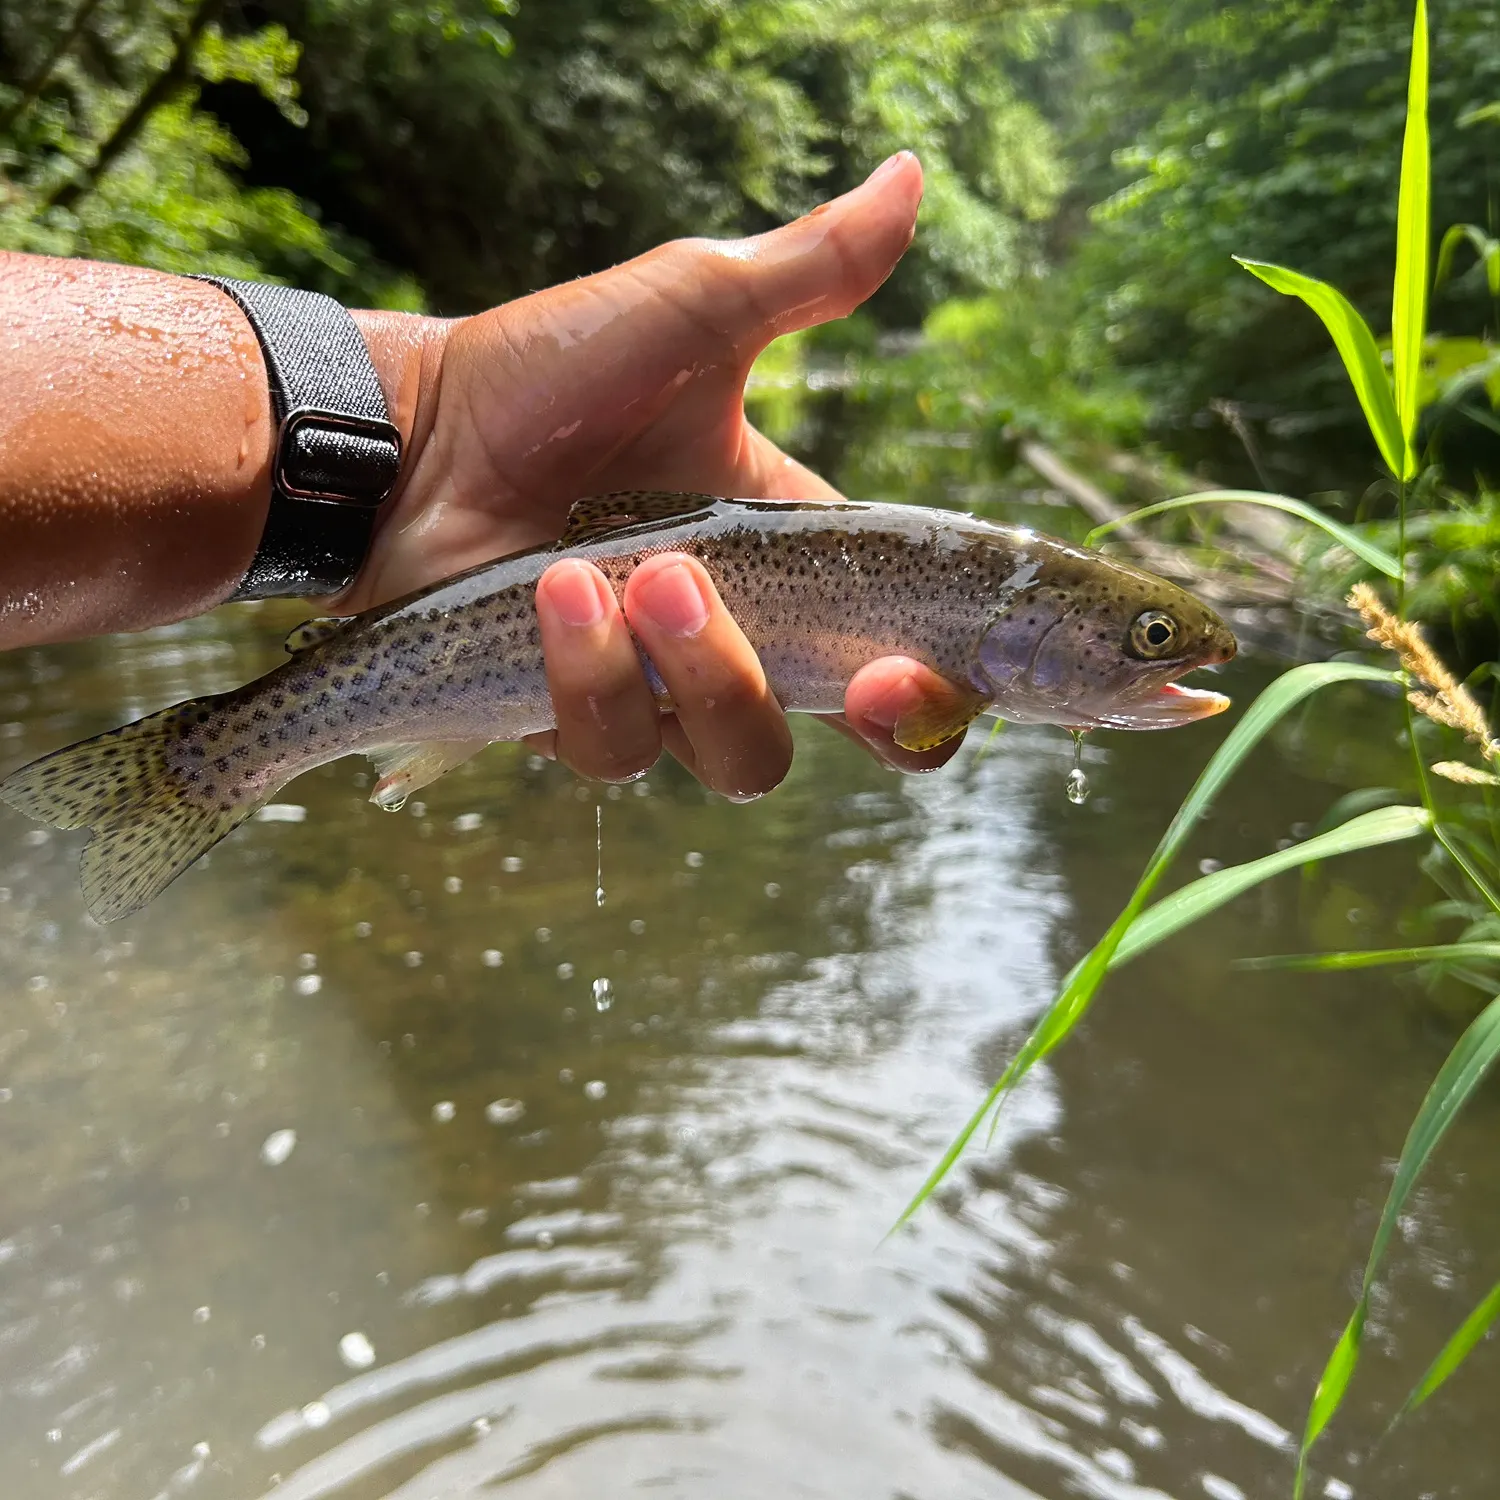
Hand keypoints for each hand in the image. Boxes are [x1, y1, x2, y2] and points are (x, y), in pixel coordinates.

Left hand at [345, 152, 963, 792]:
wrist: (410, 430)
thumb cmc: (552, 370)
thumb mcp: (691, 312)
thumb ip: (808, 269)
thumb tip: (912, 172)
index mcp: (788, 556)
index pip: (893, 659)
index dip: (931, 698)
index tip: (913, 674)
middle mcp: (735, 636)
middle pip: (824, 731)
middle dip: (845, 717)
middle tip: (845, 669)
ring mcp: (655, 685)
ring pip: (730, 755)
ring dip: (699, 674)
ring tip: (629, 577)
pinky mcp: (572, 716)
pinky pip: (617, 747)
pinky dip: (591, 678)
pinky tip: (551, 595)